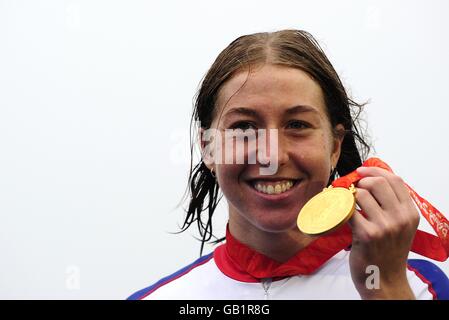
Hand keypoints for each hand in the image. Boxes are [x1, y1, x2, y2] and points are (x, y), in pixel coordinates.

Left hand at [348, 166, 419, 299]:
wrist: (384, 280)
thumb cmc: (388, 251)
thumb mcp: (400, 227)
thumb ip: (392, 205)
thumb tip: (371, 180)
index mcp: (410, 213)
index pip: (395, 180)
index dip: (375, 171)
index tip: (361, 172)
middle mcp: (400, 218)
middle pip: (377, 183)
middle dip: (360, 182)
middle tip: (352, 190)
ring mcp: (384, 226)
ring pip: (361, 195)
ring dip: (349, 197)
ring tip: (347, 205)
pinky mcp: (367, 235)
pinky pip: (349, 211)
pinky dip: (341, 209)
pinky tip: (339, 213)